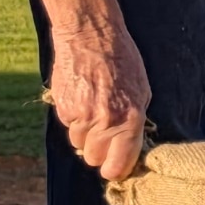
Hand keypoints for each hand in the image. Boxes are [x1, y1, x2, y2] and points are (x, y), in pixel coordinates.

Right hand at [48, 21, 155, 181]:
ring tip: (92, 107)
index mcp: (130, 120)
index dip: (114, 170)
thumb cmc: (122, 60)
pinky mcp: (62, 108)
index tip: (114, 167)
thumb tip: (129, 147)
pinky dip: (73, 117)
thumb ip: (134, 122)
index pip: (118, 165)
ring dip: (84, 133)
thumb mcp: (141, 91)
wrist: (90, 34)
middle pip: (93, 159)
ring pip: (78, 143)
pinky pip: (67, 125)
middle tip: (103, 133)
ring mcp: (81, 116)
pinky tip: (81, 97)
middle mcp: (105, 122)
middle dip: (97, 151)